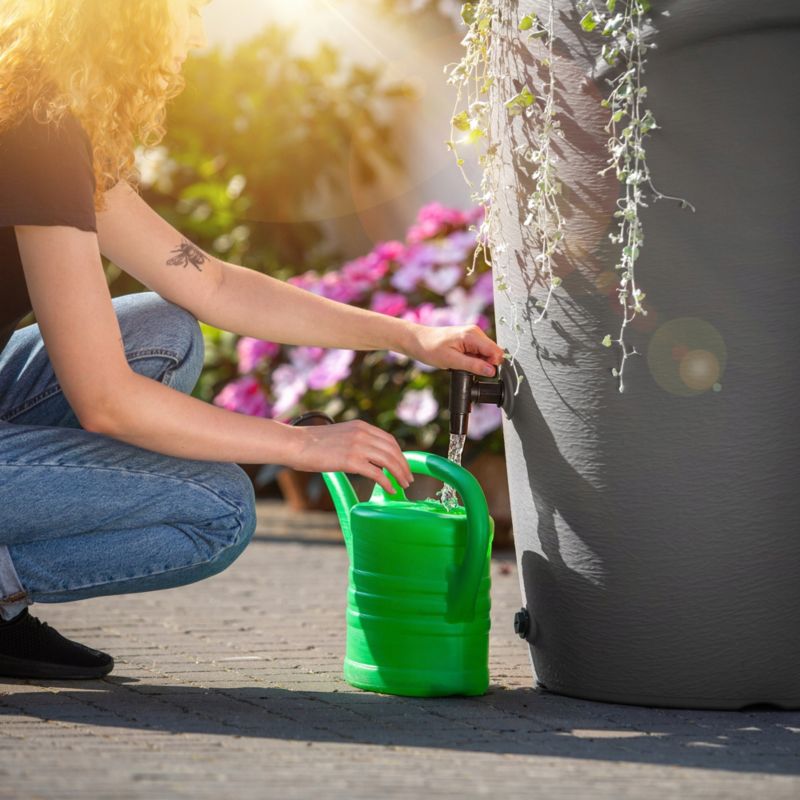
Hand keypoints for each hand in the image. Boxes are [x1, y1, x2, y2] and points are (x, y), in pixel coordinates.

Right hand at [288, 419, 413, 494]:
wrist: (295, 444)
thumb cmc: (313, 443)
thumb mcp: (340, 435)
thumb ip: (356, 442)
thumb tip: (368, 458)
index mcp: (361, 426)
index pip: (389, 440)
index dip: (400, 454)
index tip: (404, 465)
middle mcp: (362, 433)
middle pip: (393, 450)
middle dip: (404, 466)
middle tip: (408, 478)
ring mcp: (358, 446)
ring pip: (389, 461)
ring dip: (399, 474)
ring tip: (403, 485)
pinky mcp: (351, 461)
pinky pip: (377, 473)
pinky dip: (387, 482)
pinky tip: (390, 489)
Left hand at [405, 323, 505, 377]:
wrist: (417, 341)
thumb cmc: (430, 348)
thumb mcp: (452, 361)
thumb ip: (473, 366)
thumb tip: (491, 371)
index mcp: (472, 335)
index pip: (496, 351)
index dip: (492, 365)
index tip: (480, 372)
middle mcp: (475, 333)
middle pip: (492, 353)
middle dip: (484, 364)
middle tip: (466, 367)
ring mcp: (472, 336)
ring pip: (486, 354)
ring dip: (477, 363)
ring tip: (460, 363)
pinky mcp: (468, 340)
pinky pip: (478, 353)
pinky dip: (472, 360)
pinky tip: (460, 360)